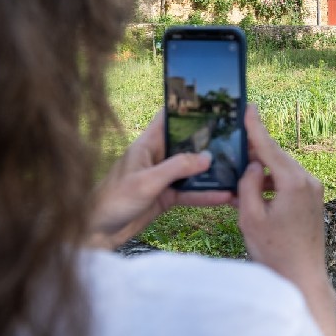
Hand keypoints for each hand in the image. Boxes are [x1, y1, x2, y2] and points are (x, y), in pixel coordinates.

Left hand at [88, 110, 232, 249]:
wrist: (96, 233)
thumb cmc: (113, 200)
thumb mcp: (146, 181)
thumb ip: (177, 168)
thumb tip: (208, 157)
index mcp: (147, 144)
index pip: (168, 118)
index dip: (187, 108)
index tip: (212, 102)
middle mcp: (158, 157)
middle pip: (188, 143)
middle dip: (210, 140)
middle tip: (238, 136)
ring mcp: (163, 177)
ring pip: (193, 169)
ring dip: (212, 170)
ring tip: (238, 167)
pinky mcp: (167, 196)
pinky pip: (191, 192)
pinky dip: (207, 194)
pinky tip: (226, 195)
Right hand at [237, 105, 335, 335]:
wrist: (302, 276)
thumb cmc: (274, 251)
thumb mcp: (250, 218)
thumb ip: (248, 186)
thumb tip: (253, 166)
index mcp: (294, 183)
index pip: (270, 148)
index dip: (256, 127)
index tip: (249, 107)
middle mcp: (309, 181)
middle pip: (278, 156)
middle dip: (257, 150)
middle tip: (236, 141)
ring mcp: (315, 190)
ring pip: (284, 169)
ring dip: (264, 169)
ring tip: (240, 171)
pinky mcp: (314, 200)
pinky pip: (291, 182)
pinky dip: (273, 182)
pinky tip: (256, 190)